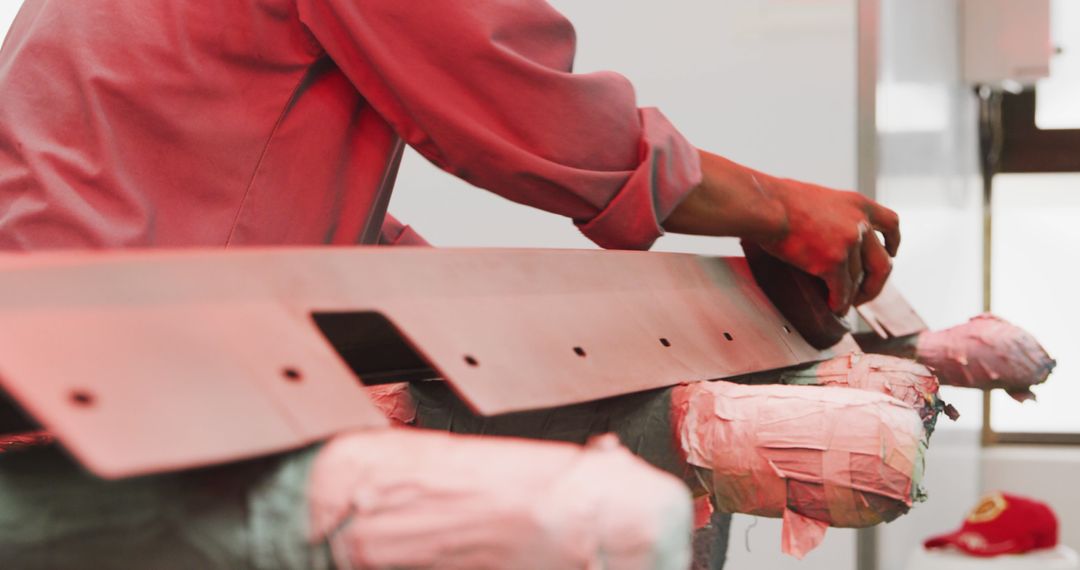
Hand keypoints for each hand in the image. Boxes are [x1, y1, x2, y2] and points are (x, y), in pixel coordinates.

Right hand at [756, 175, 899, 313]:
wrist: (766, 206)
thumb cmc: (779, 200)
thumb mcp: (818, 198)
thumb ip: (832, 214)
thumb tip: (824, 230)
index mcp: (857, 204)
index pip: (890, 223)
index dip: (893, 242)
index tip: (891, 252)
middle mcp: (859, 224)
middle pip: (882, 262)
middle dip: (876, 282)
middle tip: (865, 293)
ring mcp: (848, 244)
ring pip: (857, 280)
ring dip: (851, 296)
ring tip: (841, 304)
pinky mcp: (832, 263)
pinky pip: (842, 291)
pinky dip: (839, 302)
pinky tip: (833, 306)